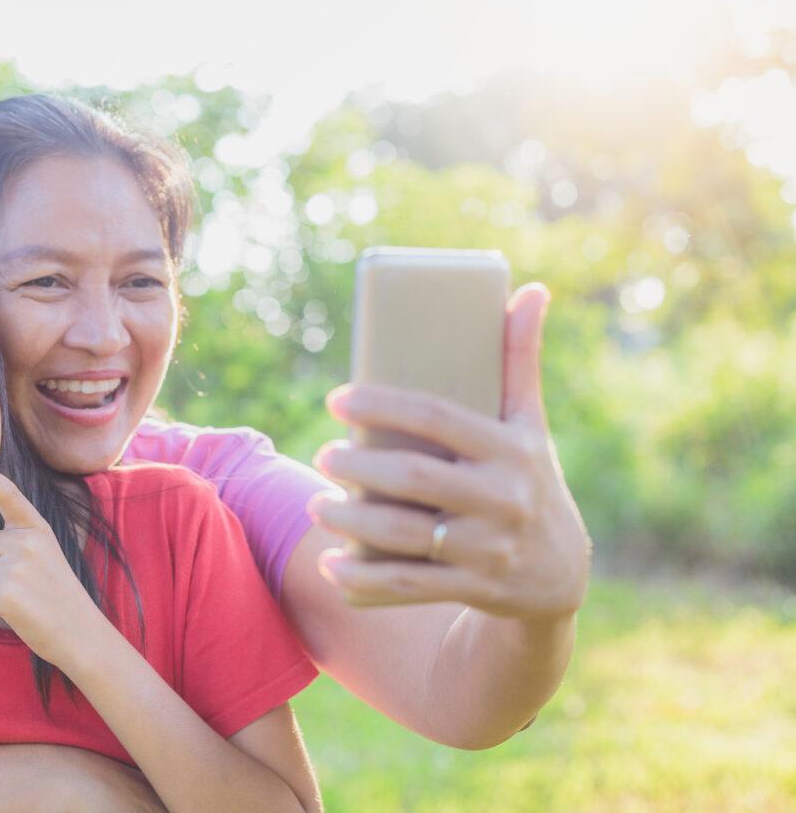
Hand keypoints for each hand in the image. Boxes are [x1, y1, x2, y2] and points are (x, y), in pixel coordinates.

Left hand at [0, 454, 111, 667]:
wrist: (81, 634)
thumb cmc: (53, 597)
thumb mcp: (40, 556)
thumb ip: (5, 540)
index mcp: (37, 528)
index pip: (6, 492)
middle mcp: (27, 541)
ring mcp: (17, 566)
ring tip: (4, 598)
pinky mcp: (6, 593)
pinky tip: (0, 611)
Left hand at [310, 283, 590, 622]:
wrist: (560, 575)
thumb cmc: (529, 480)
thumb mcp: (529, 425)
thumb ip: (520, 361)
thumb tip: (531, 289)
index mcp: (512, 450)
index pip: (438, 417)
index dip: (382, 405)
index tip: (337, 399)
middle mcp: (503, 500)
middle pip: (413, 479)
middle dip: (357, 466)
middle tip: (324, 455)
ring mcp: (488, 550)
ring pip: (403, 536)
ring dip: (350, 521)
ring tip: (318, 504)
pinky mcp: (472, 589)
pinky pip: (407, 587)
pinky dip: (363, 581)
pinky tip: (331, 566)